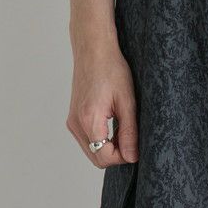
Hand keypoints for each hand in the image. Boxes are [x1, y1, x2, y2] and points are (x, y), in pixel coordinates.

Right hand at [66, 45, 138, 166]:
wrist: (93, 49)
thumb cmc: (111, 69)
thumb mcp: (127, 102)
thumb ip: (129, 132)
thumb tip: (132, 157)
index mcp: (89, 120)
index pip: (105, 157)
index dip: (123, 156)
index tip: (135, 145)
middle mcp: (76, 124)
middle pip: (97, 158)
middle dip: (116, 154)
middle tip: (130, 138)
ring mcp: (72, 121)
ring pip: (92, 151)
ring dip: (109, 148)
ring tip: (122, 129)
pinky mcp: (73, 118)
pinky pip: (88, 141)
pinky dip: (101, 140)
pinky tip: (112, 126)